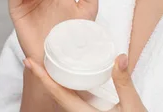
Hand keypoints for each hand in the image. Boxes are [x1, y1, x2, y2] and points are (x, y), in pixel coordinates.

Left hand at [23, 54, 147, 111]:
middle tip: (34, 59)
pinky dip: (68, 87)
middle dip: (44, 77)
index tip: (30, 62)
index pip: (58, 93)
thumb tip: (119, 57)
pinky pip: (75, 101)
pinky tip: (71, 78)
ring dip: (55, 82)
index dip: (43, 77)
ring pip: (65, 98)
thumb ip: (124, 82)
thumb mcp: (132, 106)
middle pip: (57, 95)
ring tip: (49, 64)